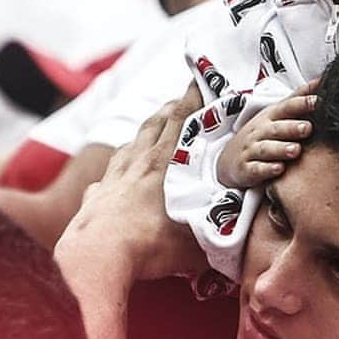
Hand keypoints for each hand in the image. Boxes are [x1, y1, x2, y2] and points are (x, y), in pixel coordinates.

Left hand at [56, 83, 207, 281]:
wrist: (95, 258)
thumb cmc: (148, 247)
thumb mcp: (196, 244)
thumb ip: (218, 234)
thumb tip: (242, 233)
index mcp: (165, 163)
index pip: (182, 119)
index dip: (193, 97)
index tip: (202, 80)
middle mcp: (138, 161)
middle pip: (156, 123)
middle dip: (172, 107)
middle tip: (183, 99)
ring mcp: (114, 176)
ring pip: (132, 142)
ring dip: (146, 131)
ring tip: (155, 128)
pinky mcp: (97, 194)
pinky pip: (110, 170)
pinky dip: (119, 164)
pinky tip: (119, 171)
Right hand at [216, 81, 317, 187]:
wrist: (229, 158)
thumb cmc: (262, 132)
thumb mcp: (277, 114)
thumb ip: (298, 98)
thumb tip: (321, 81)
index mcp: (271, 116)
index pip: (287, 107)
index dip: (301, 104)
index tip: (318, 101)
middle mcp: (261, 131)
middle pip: (277, 128)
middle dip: (292, 128)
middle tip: (308, 128)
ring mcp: (252, 150)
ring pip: (267, 149)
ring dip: (281, 149)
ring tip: (296, 150)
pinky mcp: (247, 169)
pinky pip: (256, 169)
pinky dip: (267, 170)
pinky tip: (279, 169)